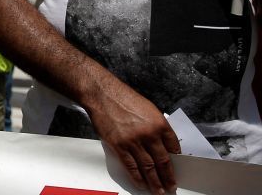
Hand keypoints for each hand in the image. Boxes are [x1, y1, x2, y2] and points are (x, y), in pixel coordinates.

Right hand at [85, 79, 178, 194]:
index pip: (175, 147)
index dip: (177, 161)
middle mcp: (149, 134)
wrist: (102, 94)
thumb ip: (157, 126)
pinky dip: (137, 177)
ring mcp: (134, 141)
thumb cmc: (124, 98)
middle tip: (171, 187)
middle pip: (163, 162)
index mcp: (160, 124)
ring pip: (148, 167)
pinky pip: (130, 166)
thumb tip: (162, 143)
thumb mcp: (148, 109)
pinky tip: (141, 183)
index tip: (177, 169)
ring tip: (158, 191)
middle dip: (168, 177)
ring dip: (155, 182)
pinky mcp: (119, 145)